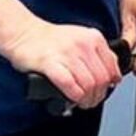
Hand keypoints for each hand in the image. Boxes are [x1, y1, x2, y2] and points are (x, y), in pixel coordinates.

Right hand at [4, 19, 123, 107]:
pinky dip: (74, 96)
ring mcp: (67, 54)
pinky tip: (72, 99)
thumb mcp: (81, 38)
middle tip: (92, 101)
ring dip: (87, 99)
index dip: (110, 84)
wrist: (23, 33)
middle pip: (101, 79)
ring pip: (89, 85)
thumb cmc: (50, 40)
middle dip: (98, 95)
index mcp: (93, 38)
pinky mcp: (50, 64)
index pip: (112, 68)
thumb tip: (112, 76)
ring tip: (82, 102)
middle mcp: (83, 44)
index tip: (105, 90)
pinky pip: (70, 86)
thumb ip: (97, 54)